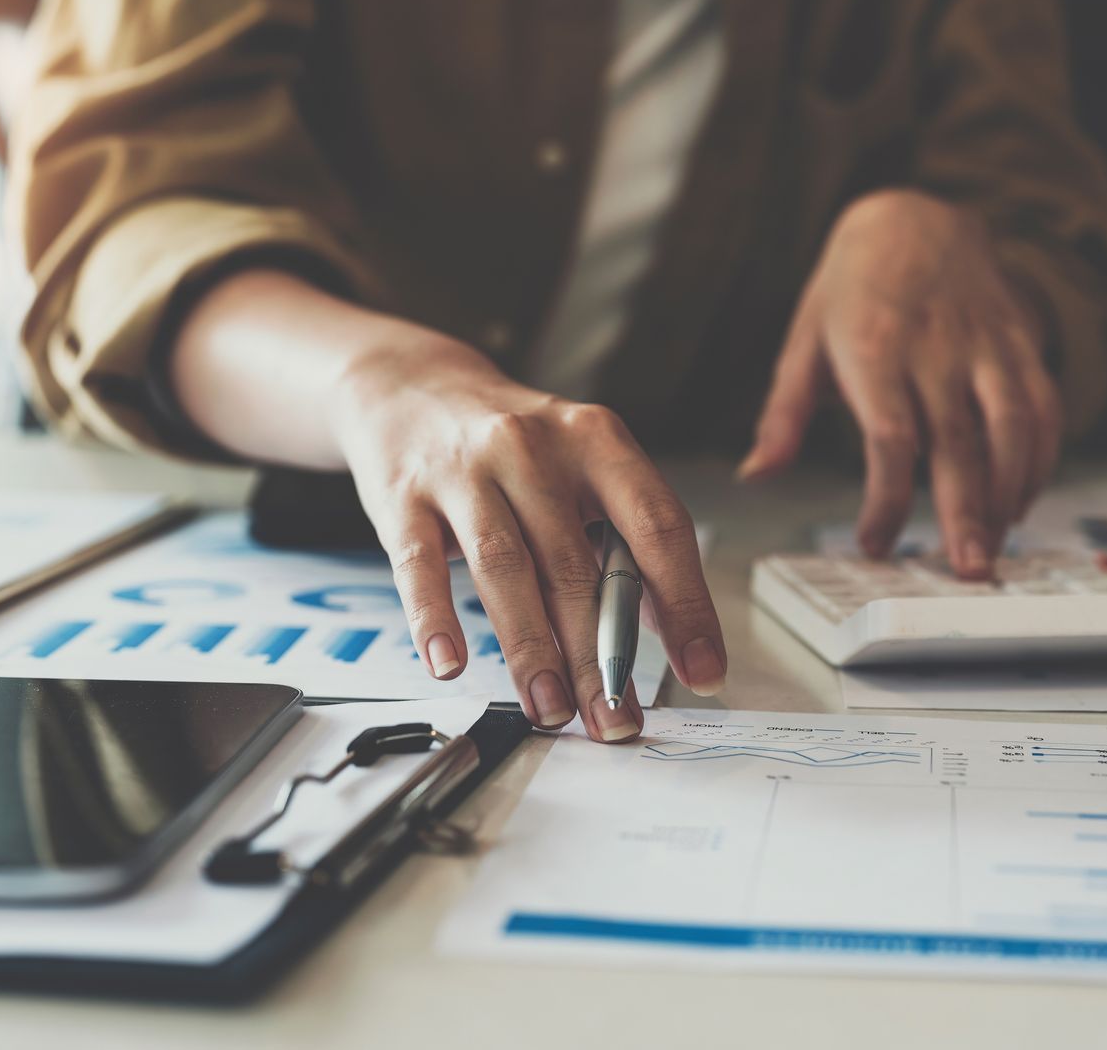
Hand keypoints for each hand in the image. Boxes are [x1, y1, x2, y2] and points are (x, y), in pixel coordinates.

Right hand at [332, 338, 725, 740]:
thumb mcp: (580, 464)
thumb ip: (623, 535)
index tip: (702, 671)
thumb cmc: (510, 444)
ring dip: (531, 651)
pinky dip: (435, 619)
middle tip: (615, 720)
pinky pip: (420, 566)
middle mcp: (533, 447)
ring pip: (506, 570)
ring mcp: (464, 470)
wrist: (410, 386)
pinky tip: (450, 664)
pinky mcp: (404, 496)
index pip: (657, 527)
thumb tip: (669, 625)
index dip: (685, 605)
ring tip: (550, 711)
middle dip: (599, 656)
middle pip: (576, 565)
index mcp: (596, 440)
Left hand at [737, 189, 1061, 578]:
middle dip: (966, 513)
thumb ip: (781, 413)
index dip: (886, 499)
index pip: (889, 438)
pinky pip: (1043, 406)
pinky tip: (1022, 500)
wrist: (916, 217)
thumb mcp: (804, 339)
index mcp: (874, 350)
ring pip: (1012, 426)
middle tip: (969, 570)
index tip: (876, 545)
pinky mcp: (1017, 344)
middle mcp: (935, 348)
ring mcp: (984, 345)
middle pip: (958, 443)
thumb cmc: (852, 289)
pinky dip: (1040, 459)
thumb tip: (757, 472)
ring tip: (995, 544)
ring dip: (1010, 493)